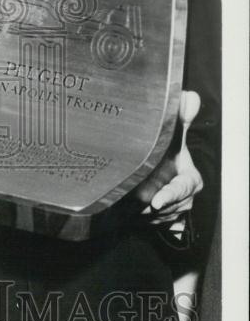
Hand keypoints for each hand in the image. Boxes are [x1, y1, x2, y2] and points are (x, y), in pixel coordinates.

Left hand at [140, 90, 202, 224]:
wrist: (153, 173)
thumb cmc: (165, 153)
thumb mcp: (173, 136)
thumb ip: (180, 118)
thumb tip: (190, 96)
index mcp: (191, 179)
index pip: (183, 189)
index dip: (170, 195)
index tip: (155, 201)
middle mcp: (185, 199)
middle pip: (166, 205)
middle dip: (148, 203)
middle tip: (132, 198)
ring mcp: (173, 212)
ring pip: (154, 216)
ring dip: (140, 210)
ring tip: (129, 199)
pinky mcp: (161, 222)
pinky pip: (148, 224)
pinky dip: (137, 218)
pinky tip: (129, 210)